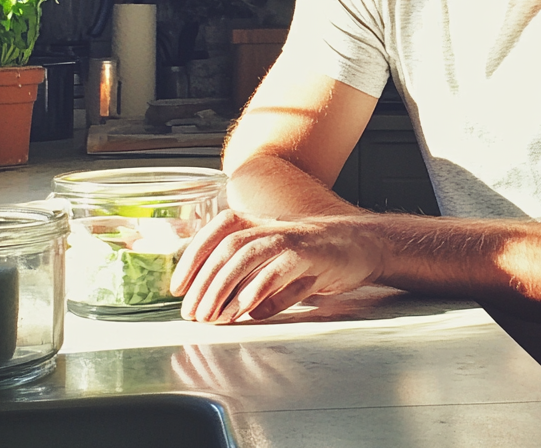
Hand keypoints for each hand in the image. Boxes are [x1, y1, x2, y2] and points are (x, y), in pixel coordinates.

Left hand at [170, 209, 384, 322]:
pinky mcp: (310, 252)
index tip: (177, 287)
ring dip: (223, 287)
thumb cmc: (319, 257)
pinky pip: (277, 269)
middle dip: (204, 282)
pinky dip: (257, 289)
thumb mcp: (280, 266)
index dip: (193, 256)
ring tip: (211, 315)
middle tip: (192, 313)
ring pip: (246, 254)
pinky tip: (244, 310)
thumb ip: (255, 282)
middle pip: (226, 247)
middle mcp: (271, 226)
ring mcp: (291, 237)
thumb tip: (229, 310)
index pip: (217, 231)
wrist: (363, 245)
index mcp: (260, 225)